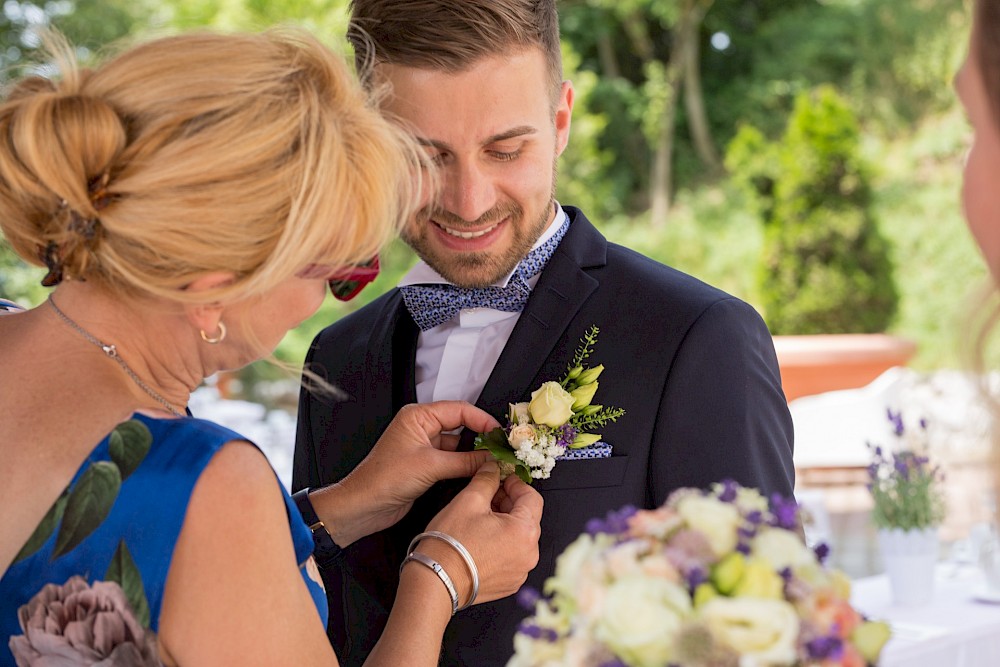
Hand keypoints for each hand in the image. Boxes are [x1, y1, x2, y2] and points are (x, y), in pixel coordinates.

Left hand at [314, 401, 498, 546]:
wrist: (363, 506)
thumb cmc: (383, 479)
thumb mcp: (430, 466)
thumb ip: (465, 461)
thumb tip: (491, 458)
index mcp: (418, 417)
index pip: (458, 410)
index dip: (482, 419)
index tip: (499, 432)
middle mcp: (421, 428)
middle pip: (460, 426)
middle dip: (481, 436)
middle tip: (501, 447)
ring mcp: (423, 447)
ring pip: (458, 445)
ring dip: (474, 454)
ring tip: (495, 461)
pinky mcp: (425, 465)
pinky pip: (452, 461)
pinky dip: (465, 466)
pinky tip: (479, 472)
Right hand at [417, 461, 542, 605]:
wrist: (436, 581)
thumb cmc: (450, 544)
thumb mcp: (469, 500)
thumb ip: (487, 479)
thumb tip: (494, 468)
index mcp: (524, 531)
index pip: (532, 497)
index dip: (516, 484)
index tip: (502, 478)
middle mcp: (529, 554)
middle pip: (527, 518)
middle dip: (509, 503)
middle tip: (487, 495)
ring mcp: (520, 571)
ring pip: (519, 537)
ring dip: (505, 523)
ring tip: (481, 518)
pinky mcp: (509, 583)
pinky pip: (512, 556)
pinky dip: (502, 544)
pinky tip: (481, 539)